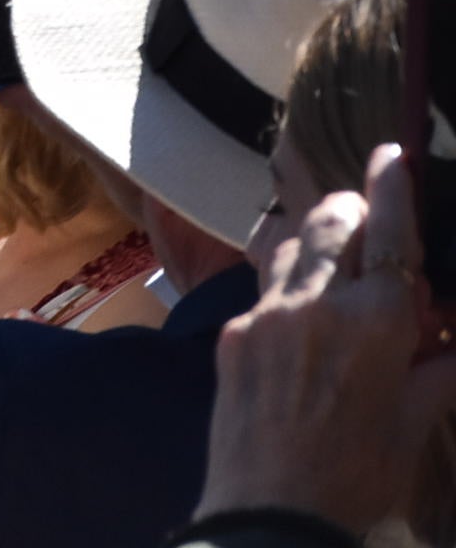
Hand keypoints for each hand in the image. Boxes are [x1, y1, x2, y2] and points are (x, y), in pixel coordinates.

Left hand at [194, 145, 455, 532]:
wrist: (271, 513)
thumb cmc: (358, 473)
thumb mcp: (417, 420)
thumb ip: (441, 366)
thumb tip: (453, 332)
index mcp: (376, 323)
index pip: (391, 234)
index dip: (392, 186)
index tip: (393, 153)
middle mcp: (315, 303)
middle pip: (331, 221)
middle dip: (353, 209)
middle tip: (369, 220)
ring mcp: (265, 314)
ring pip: (288, 243)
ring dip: (314, 239)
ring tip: (335, 259)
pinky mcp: (231, 334)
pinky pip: (262, 286)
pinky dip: (285, 283)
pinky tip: (298, 311)